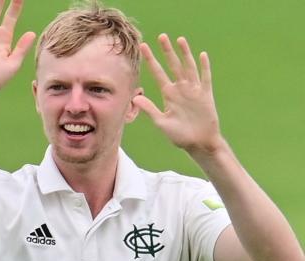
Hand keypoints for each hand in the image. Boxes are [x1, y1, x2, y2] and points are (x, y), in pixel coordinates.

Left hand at [133, 34, 222, 153]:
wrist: (199, 144)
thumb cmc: (179, 136)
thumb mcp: (161, 122)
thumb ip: (150, 109)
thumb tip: (134, 99)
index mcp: (168, 94)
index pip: (158, 73)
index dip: (151, 60)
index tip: (143, 48)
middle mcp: (180, 89)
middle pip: (173, 65)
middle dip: (167, 51)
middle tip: (161, 36)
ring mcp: (194, 91)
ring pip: (188, 67)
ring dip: (185, 54)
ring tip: (179, 39)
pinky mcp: (206, 95)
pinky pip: (205, 78)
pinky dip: (204, 67)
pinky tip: (202, 55)